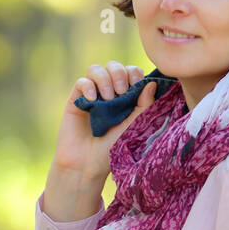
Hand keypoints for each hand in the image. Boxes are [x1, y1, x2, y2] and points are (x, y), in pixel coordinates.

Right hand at [54, 62, 157, 184]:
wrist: (88, 163)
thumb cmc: (113, 148)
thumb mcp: (134, 126)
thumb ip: (144, 105)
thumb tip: (152, 83)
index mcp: (125, 97)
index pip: (131, 72)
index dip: (134, 73)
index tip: (137, 86)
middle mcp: (108, 92)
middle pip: (114, 66)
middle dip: (120, 74)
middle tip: (122, 92)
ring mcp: (91, 95)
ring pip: (96, 69)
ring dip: (105, 79)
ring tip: (109, 99)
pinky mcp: (76, 100)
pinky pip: (81, 82)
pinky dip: (88, 87)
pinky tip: (92, 100)